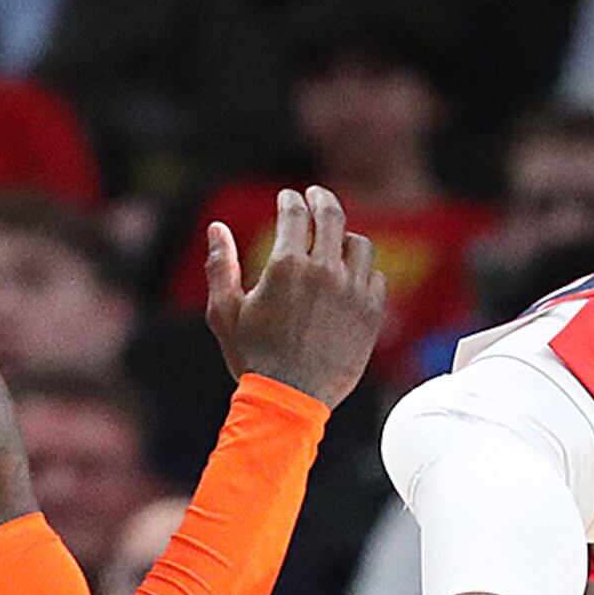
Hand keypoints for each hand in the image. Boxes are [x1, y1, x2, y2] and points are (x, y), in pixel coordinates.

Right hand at [203, 186, 386, 404]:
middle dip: (321, 198)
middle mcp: (325, 271)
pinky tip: (351, 274)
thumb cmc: (253, 357)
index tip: (288, 196)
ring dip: (345, 236)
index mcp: (287, 266)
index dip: (290, 198)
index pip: (294, 212)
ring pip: (359, 243)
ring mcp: (353, 291)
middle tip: (316, 194)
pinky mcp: (371, 313)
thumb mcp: (224, 311)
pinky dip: (363, 270)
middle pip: (332, 215)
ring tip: (336, 239)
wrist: (291, 400)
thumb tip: (217, 228)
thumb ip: (221, 265)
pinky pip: (375, 276)